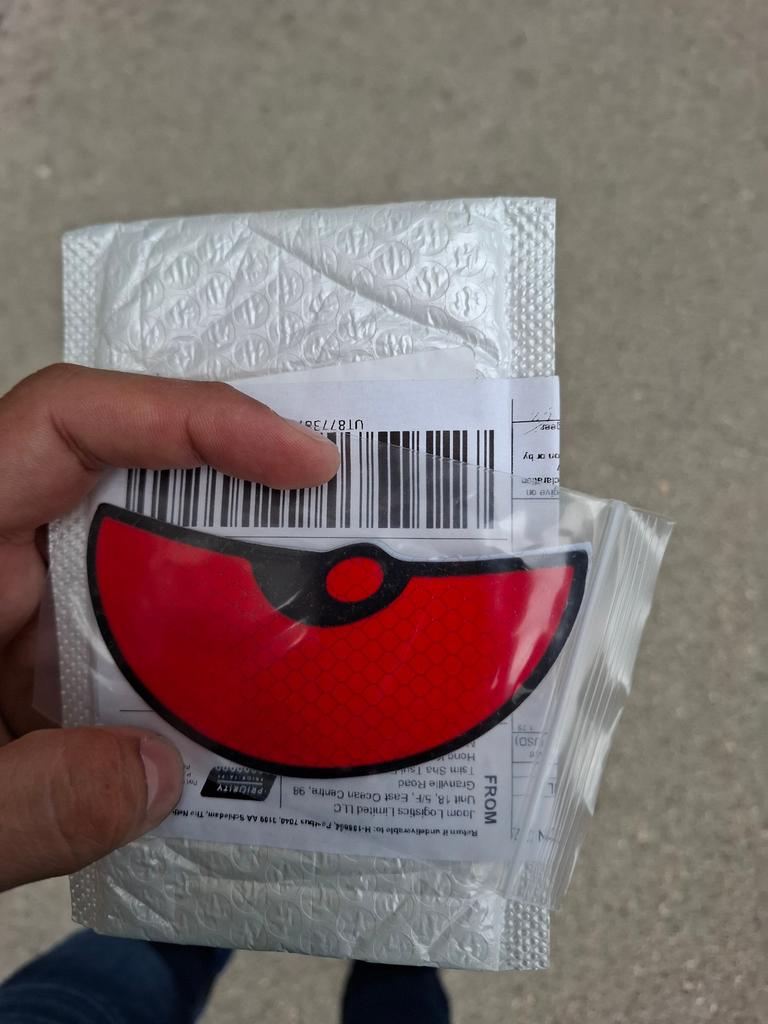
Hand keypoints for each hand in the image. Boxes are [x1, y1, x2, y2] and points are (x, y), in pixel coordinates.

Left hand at [0, 364, 338, 890]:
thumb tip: (156, 778)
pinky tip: (233, 718)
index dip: (190, 418)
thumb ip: (24, 798)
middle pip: (130, 488)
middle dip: (242, 502)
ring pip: (141, 576)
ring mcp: (12, 613)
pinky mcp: (27, 666)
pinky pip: (126, 647)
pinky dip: (185, 675)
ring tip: (320, 628)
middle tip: (349, 525)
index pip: (68, 422)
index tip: (297, 455)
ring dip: (225, 605)